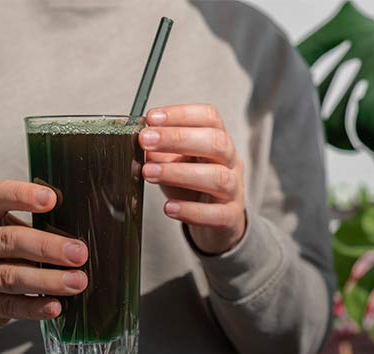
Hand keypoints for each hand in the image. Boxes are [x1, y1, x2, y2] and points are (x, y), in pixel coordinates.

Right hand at [0, 180, 87, 342]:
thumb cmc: (4, 250)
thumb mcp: (12, 228)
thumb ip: (39, 225)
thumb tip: (83, 230)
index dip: (22, 195)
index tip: (52, 199)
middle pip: (8, 240)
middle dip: (48, 247)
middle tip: (79, 253)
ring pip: (9, 276)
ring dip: (47, 280)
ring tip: (77, 282)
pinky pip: (8, 306)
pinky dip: (34, 307)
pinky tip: (55, 306)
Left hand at [139, 104, 245, 254]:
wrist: (214, 218)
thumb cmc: (191, 185)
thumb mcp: (174, 163)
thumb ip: (159, 152)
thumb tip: (139, 144)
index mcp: (218, 140)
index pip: (209, 117)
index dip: (181, 114)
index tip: (152, 118)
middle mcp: (230, 161)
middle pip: (216, 142)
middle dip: (178, 138)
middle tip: (146, 140)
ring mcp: (234, 189)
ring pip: (218, 177)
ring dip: (179, 173)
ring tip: (148, 173)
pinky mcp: (231, 217)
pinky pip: (217, 214)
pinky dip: (191, 211)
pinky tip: (169, 207)